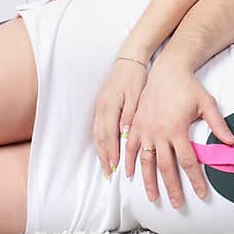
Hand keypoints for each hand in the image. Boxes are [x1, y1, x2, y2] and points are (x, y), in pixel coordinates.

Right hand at [92, 58, 147, 177]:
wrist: (129, 60)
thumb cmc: (136, 77)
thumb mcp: (136, 95)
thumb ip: (130, 114)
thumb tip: (125, 133)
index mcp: (110, 106)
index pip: (109, 134)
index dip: (111, 151)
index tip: (115, 166)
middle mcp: (102, 108)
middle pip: (100, 137)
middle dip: (103, 157)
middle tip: (108, 173)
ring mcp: (99, 107)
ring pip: (97, 133)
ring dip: (100, 151)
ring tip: (105, 166)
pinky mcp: (101, 105)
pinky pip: (97, 127)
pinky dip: (99, 141)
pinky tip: (103, 149)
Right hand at [125, 56, 233, 206]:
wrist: (167, 70)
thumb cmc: (189, 87)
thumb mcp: (207, 103)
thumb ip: (218, 124)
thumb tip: (232, 143)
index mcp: (177, 129)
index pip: (188, 161)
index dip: (196, 180)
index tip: (202, 194)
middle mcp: (159, 132)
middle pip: (166, 167)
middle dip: (173, 187)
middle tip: (177, 204)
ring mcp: (144, 129)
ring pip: (146, 161)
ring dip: (149, 181)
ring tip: (153, 198)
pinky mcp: (135, 125)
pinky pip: (131, 148)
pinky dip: (130, 162)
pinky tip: (130, 175)